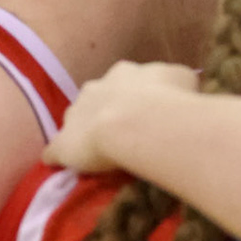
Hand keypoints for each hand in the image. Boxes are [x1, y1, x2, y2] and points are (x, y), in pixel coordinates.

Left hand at [44, 61, 197, 171]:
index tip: (149, 108)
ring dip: (85, 130)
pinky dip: (60, 157)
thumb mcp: (184, 79)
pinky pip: (56, 151)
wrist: (138, 122)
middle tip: (125, 128)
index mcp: (125, 73)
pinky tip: (63, 168)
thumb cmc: (168, 99)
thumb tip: (182, 87)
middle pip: (98, 96)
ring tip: (99, 149)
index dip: (137, 94)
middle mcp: (96, 87)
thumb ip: (177, 81)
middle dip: (108, 108)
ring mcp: (75, 114)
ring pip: (76, 120)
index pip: (128, 79)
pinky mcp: (62, 144)